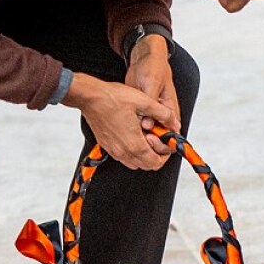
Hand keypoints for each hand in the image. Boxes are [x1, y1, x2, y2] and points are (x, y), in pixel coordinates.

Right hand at [61, 72, 176, 169]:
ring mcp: (114, 150)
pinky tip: (133, 136)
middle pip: (146, 166)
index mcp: (134, 144)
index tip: (165, 143)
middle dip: (155, 155)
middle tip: (156, 138)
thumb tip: (174, 123)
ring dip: (144, 154)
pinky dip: (132, 152)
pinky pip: (123, 157)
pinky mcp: (107, 146)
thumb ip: (163, 114)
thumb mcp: (144, 101)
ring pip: (134, 163)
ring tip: (145, 137)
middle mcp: (123, 151)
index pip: (155, 162)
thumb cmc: (112, 98)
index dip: (165, 155)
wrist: (89, 97)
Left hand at [127, 33, 179, 154]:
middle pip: (160, 140)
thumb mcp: (152, 84)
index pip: (172, 135)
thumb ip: (151, 106)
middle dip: (149, 143)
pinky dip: (131, 132)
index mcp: (171, 111)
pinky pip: (137, 128)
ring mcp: (150, 116)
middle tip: (138, 137)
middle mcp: (162, 117)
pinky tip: (122, 129)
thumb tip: (147, 125)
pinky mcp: (139, 114)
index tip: (150, 139)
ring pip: (147, 136)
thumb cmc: (152, 68)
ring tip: (128, 134)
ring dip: (139, 139)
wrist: (142, 59)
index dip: (162, 142)